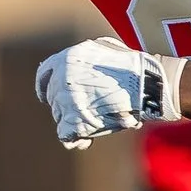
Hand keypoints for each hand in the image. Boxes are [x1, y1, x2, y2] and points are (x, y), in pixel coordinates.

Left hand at [35, 39, 183, 149]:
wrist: (145, 85)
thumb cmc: (132, 68)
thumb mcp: (104, 50)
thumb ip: (84, 59)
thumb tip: (75, 69)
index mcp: (66, 58)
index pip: (44, 74)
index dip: (44, 87)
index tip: (44, 96)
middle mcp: (62, 78)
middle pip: (54, 98)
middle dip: (67, 106)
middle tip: (87, 112)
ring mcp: (66, 100)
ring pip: (60, 116)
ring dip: (73, 122)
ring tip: (94, 125)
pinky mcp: (74, 120)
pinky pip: (65, 135)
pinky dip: (74, 139)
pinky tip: (85, 140)